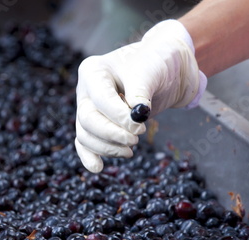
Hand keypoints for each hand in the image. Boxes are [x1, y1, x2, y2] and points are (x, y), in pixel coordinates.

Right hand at [75, 20, 206, 172]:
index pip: (100, 100)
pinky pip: (85, 143)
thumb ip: (140, 93)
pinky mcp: (94, 125)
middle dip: (113, 134)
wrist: (163, 69)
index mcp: (93, 71)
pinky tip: (98, 168)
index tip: (141, 125)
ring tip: (132, 148)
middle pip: (88, 121)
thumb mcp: (150, 71)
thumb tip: (137, 117)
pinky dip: (90, 156)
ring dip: (108, 148)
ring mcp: (87, 109)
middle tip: (137, 138)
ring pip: (86, 136)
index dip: (119, 117)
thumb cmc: (155, 63)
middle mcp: (85, 91)